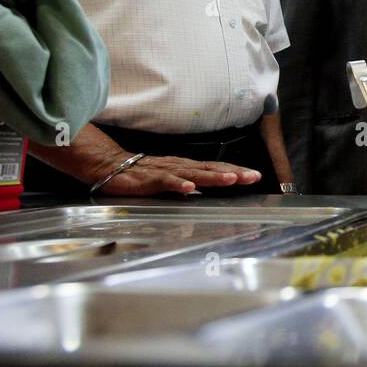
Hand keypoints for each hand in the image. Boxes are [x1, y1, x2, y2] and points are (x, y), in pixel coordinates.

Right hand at [93, 153, 262, 195]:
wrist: (110, 166)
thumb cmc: (142, 175)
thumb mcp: (169, 183)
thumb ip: (186, 189)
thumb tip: (203, 200)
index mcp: (187, 168)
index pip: (216, 168)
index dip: (236, 171)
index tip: (256, 175)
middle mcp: (181, 166)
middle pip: (211, 169)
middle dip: (234, 173)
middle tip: (254, 176)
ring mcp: (166, 171)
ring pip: (194, 173)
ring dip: (213, 177)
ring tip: (231, 180)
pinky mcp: (150, 179)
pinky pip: (166, 181)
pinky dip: (178, 184)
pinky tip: (190, 189)